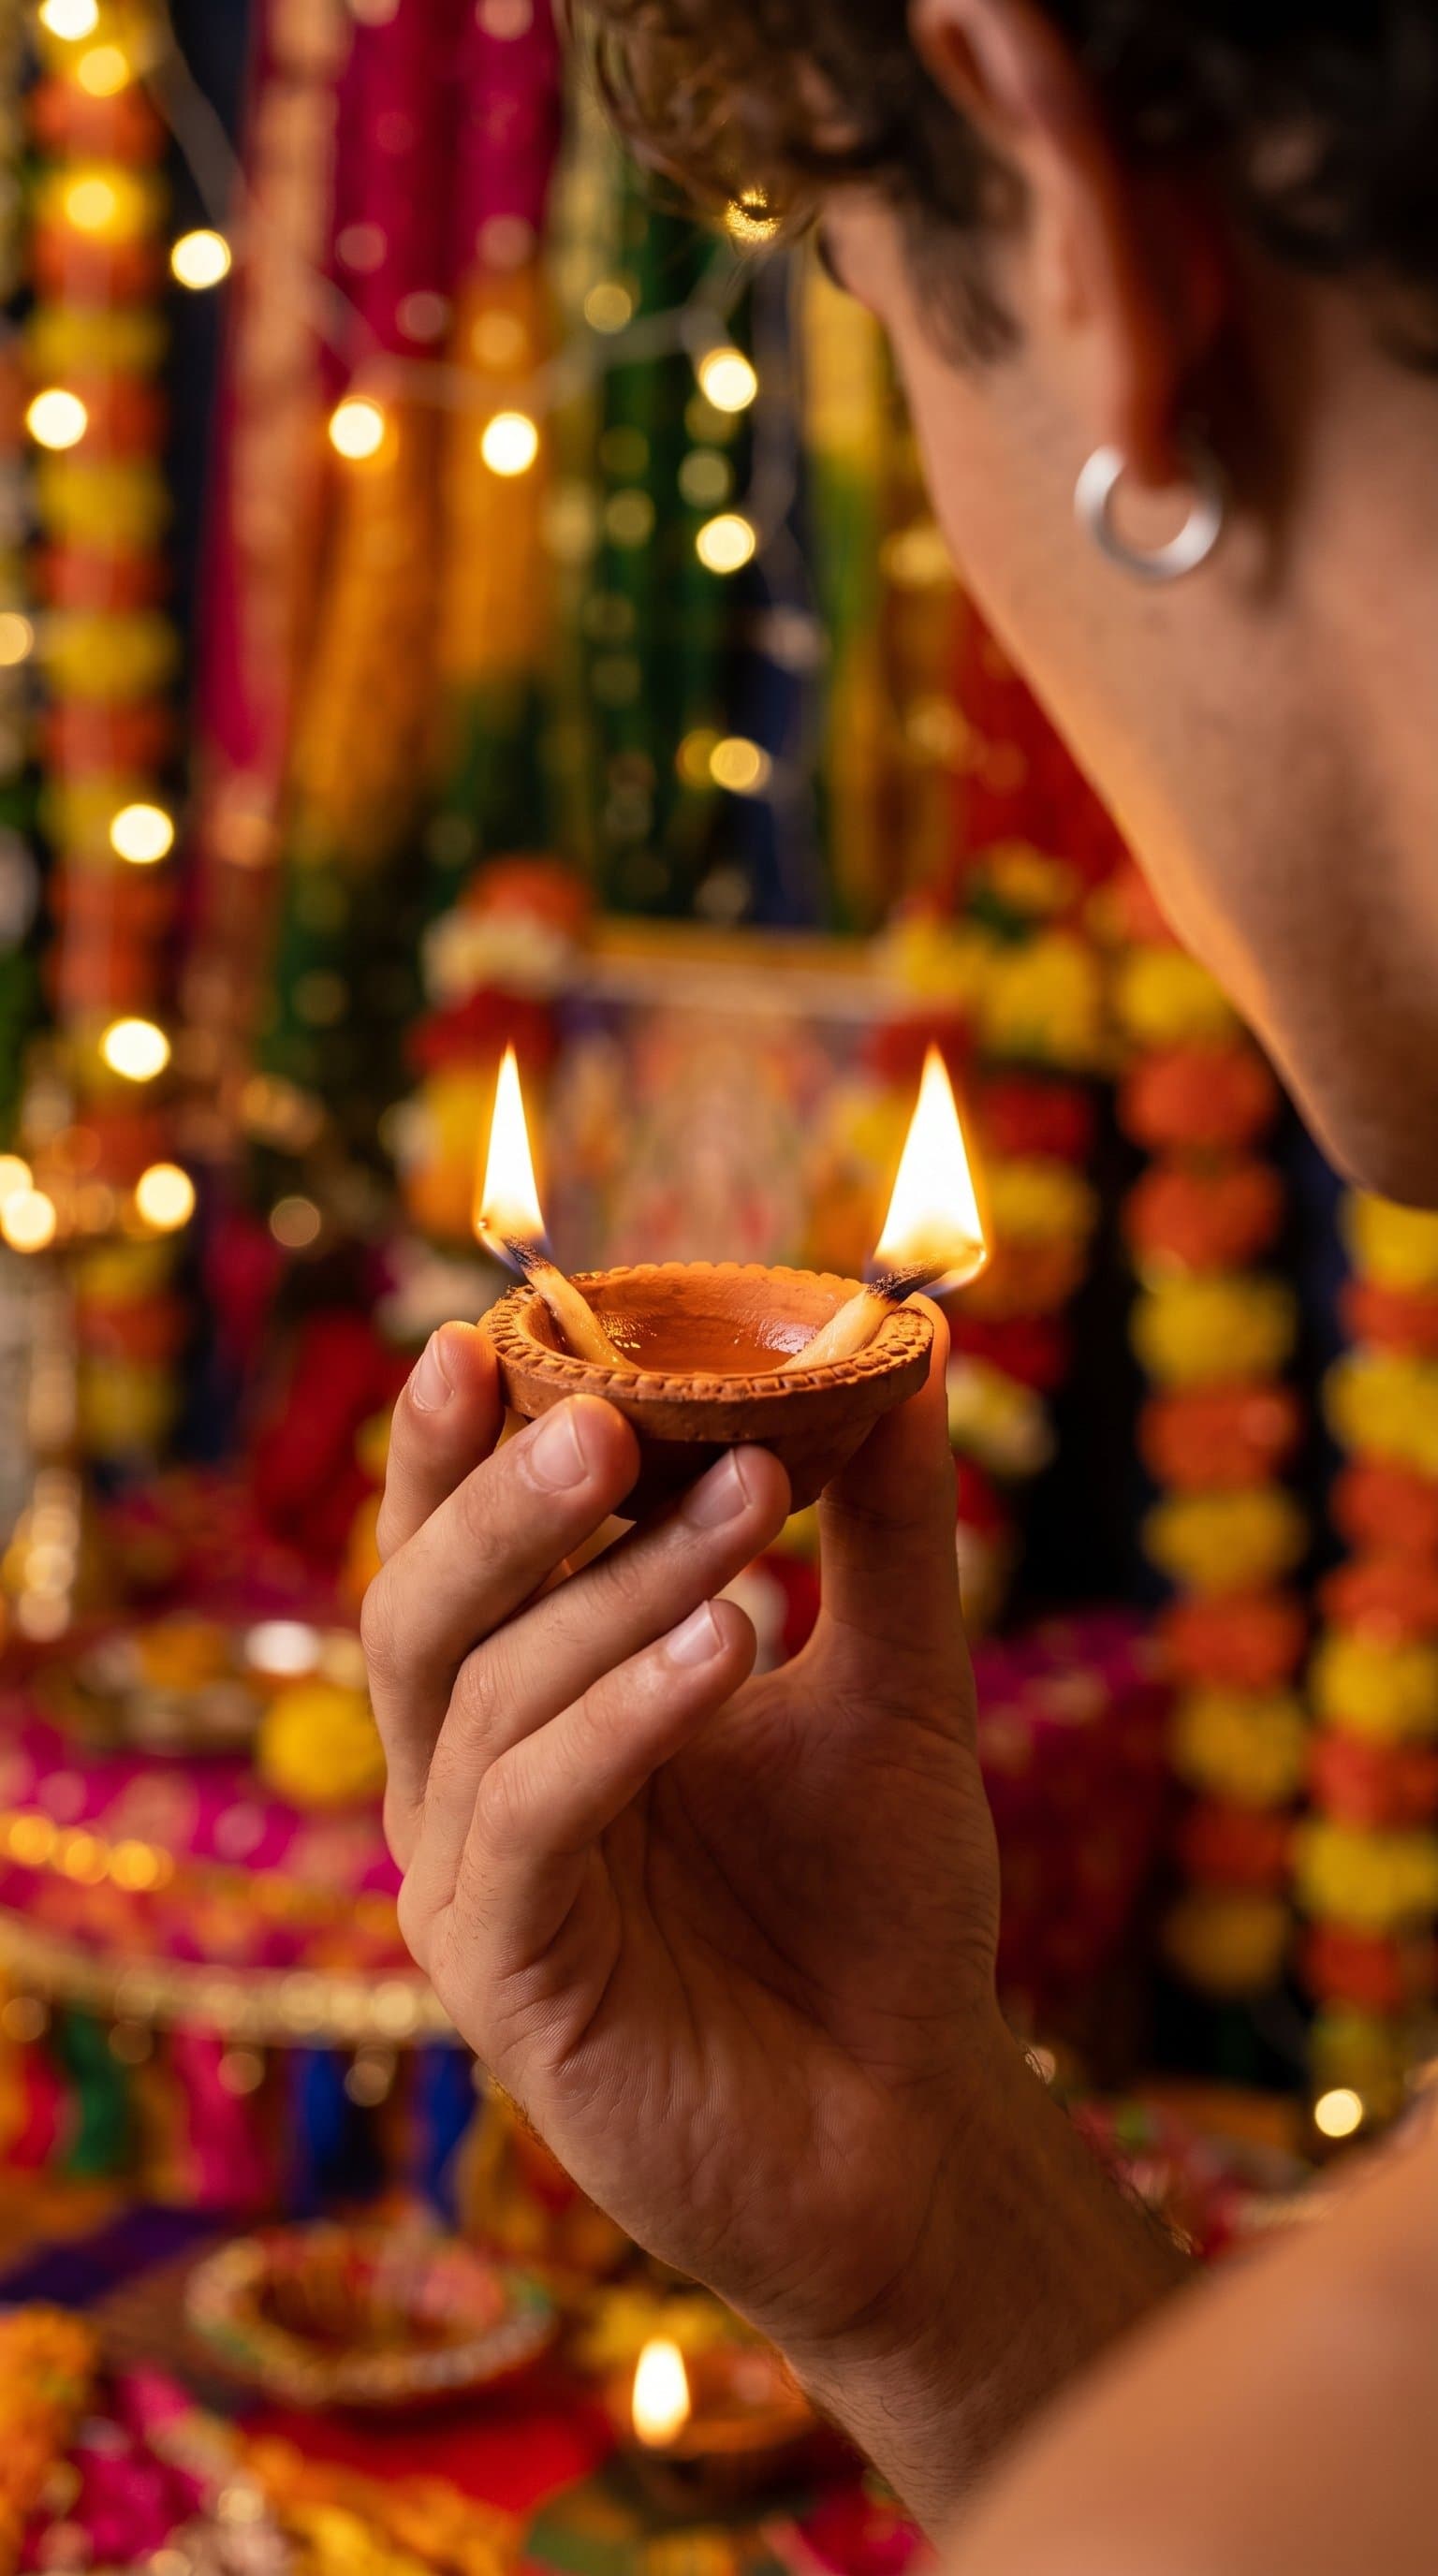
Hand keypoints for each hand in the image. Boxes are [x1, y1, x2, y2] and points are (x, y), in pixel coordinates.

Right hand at [363, 1305, 1003, 2362]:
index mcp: (520, 1707)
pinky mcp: (506, 1982)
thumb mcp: (895, 1686)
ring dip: (614, 1590)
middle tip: (608, 1414)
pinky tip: (732, 1641)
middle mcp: (464, 1787)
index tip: (488, 1332)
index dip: (446, 1448)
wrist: (913, 2121)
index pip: (449, 1551)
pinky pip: (538, 1817)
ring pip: (486, 1699)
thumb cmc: (879, 1905)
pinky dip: (623, 1715)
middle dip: (504, 1502)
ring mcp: (470, 1887)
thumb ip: (884, 1535)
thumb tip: (905, 1355)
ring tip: (748, 1504)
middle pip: (418, 1611)